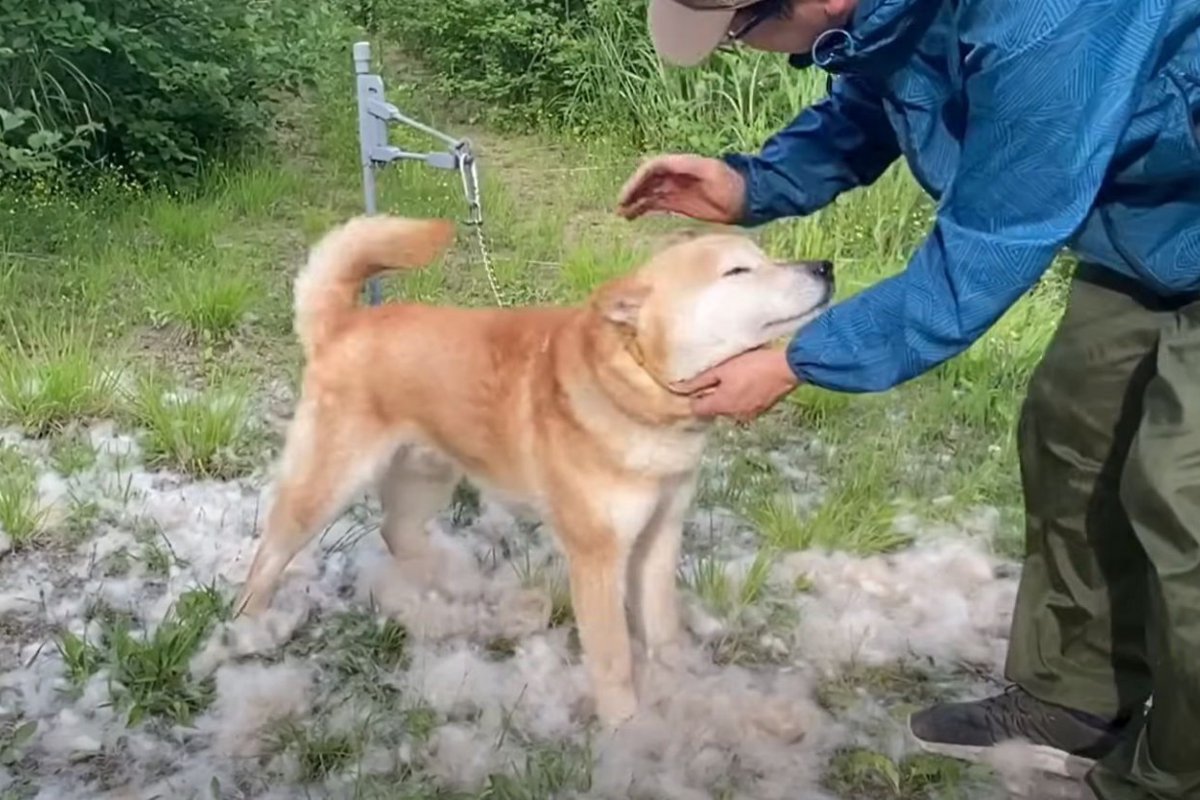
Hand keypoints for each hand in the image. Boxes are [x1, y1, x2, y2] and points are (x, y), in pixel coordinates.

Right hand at [617, 154, 746, 223]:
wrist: (748, 199)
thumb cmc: (732, 184)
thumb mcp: (711, 173)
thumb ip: (688, 169)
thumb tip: (664, 167)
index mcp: (681, 164)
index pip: (652, 168)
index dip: (637, 180)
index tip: (627, 196)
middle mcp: (675, 175)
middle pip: (646, 180)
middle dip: (632, 191)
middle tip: (619, 207)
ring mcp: (676, 189)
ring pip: (648, 192)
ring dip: (634, 201)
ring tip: (622, 214)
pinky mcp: (679, 202)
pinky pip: (655, 203)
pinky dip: (642, 208)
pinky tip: (632, 216)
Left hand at [671, 348, 799, 421]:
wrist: (787, 368)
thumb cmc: (753, 365)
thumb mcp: (722, 369)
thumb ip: (698, 381)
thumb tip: (676, 388)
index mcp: (721, 406)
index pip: (696, 409)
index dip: (693, 395)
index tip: (696, 382)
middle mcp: (733, 416)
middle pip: (713, 408)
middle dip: (711, 395)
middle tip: (717, 375)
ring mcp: (749, 415)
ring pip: (729, 407)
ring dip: (728, 395)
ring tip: (734, 376)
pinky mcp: (762, 410)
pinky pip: (744, 406)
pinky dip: (742, 397)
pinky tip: (748, 382)